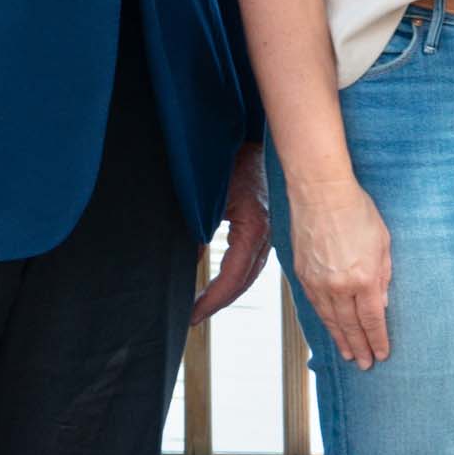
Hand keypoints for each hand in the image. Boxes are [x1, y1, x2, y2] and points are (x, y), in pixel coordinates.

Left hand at [191, 144, 273, 325]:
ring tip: (203, 305)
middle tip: (192, 317)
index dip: (212, 300)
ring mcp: (267, 231)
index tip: (192, 315)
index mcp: (253, 229)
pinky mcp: (262, 225)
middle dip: (218, 301)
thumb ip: (196, 229)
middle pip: (244, 281)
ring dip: (227, 291)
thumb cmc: (227, 161)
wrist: (248, 138)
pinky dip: (235, 276)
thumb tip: (186, 261)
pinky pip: (250, 259)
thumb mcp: (207, 197)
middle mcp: (265, 235)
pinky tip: (219, 283)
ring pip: (249, 272)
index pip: (233, 278)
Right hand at [286, 164, 393, 369]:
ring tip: (349, 354)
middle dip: (360, 347)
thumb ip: (384, 276)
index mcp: (364, 279)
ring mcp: (318, 282)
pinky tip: (330, 327)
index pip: (372, 320)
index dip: (378, 340)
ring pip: (330, 319)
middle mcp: (339, 286)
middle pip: (351, 326)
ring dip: (341, 339)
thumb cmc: (357, 211)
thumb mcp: (383, 242)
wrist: (320, 192)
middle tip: (365, 364)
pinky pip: (315, 305)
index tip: (382, 354)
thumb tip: (381, 304)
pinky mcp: (303, 274)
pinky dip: (324, 320)